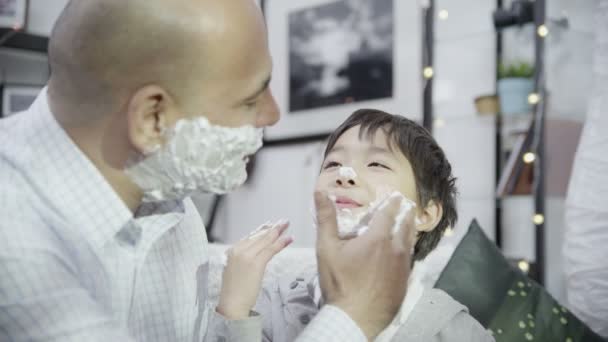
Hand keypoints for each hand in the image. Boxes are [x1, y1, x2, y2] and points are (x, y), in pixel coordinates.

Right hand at [217, 220, 292, 319]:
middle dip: (272, 228)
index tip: (270, 225)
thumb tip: (255, 254)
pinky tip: (289, 238)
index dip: (262, 230)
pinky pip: (271, 250)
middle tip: (283, 221)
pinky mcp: (256, 263)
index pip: (250, 236)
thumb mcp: (235, 270)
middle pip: (259, 236)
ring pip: (266, 240)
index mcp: (232, 251)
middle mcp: (238, 250)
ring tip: (287, 224)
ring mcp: (246, 256)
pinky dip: (281, 243)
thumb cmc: (234, 291)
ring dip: (278, 231)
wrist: (231, 304)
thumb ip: (243, 259)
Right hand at [314, 191, 415, 339]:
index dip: (391, 203)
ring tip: (409, 225)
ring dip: (410, 232)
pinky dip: (408, 251)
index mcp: (378, 238)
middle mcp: (396, 249)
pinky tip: (404, 254)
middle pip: (405, 226)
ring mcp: (403, 267)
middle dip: (406, 215)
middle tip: (408, 206)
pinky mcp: (405, 283)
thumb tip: (320, 192)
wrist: (356, 318)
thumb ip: (326, 218)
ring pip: (410, 244)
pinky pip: (409, 261)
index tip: (395, 195)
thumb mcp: (327, 248)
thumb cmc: (340, 282)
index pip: (388, 214)